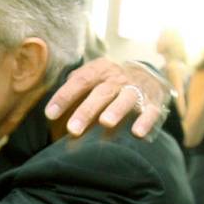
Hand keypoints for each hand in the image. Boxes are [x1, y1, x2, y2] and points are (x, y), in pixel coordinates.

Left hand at [45, 57, 170, 137]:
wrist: (149, 73)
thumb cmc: (109, 81)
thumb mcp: (92, 77)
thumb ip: (73, 89)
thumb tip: (51, 111)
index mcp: (100, 70)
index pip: (80, 81)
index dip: (64, 96)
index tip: (50, 114)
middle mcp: (118, 78)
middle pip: (101, 92)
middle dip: (87, 111)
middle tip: (73, 129)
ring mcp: (137, 89)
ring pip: (126, 98)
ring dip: (116, 110)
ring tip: (105, 123)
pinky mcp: (154, 102)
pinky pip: (151, 111)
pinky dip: (145, 121)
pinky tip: (137, 133)